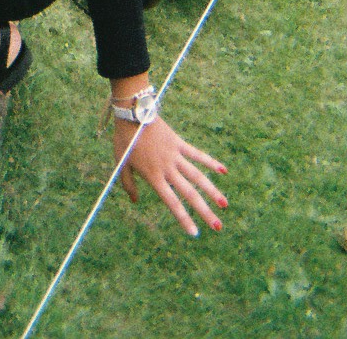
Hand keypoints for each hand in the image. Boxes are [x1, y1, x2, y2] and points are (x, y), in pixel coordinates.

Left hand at [113, 116, 226, 235]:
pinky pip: (197, 154)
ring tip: (225, 204)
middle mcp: (167, 168)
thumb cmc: (125, 140)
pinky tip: (223, 171)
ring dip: (212, 191)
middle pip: (189, 194)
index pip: (172, 202)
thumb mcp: (121, 164)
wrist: (133, 114)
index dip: (183, 219)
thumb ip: (128, 184)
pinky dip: (210, 162)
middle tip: (218, 227)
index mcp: (153, 176)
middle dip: (204, 211)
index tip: (195, 233)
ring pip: (198, 176)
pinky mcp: (179, 143)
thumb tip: (134, 201)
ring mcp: (175, 155)